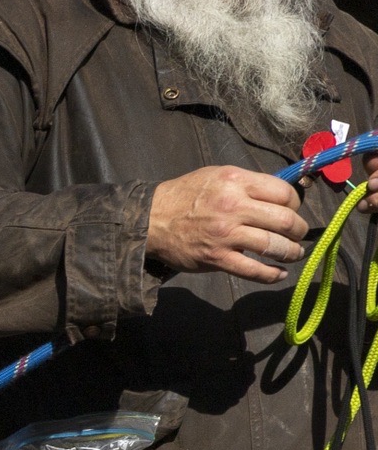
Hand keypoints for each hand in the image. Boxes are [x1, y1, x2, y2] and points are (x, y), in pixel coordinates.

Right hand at [146, 166, 308, 283]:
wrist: (151, 220)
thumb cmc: (185, 195)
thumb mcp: (217, 175)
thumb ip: (248, 184)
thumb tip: (279, 195)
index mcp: (237, 182)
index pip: (284, 193)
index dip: (295, 204)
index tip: (292, 211)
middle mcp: (234, 207)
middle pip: (285, 220)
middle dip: (299, 230)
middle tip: (298, 234)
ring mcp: (226, 235)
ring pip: (274, 246)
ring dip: (291, 252)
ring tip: (293, 253)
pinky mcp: (217, 259)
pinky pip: (253, 270)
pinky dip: (272, 274)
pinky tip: (280, 273)